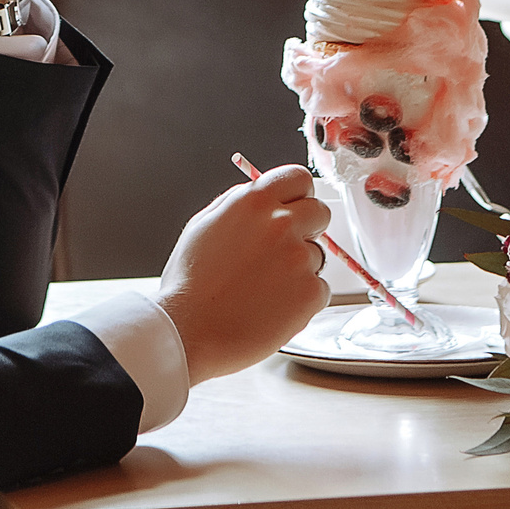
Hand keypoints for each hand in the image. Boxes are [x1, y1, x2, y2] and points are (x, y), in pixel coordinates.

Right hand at [156, 166, 330, 383]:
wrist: (189, 331)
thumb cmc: (189, 285)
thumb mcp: (203, 226)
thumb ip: (237, 203)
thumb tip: (259, 195)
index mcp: (253, 202)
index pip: (299, 178)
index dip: (298, 195)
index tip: (294, 209)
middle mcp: (281, 223)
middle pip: (320, 212)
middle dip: (307, 229)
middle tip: (282, 253)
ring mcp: (299, 258)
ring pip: (318, 255)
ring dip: (300, 269)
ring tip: (264, 289)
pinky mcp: (310, 292)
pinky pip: (319, 290)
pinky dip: (302, 300)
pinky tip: (272, 308)